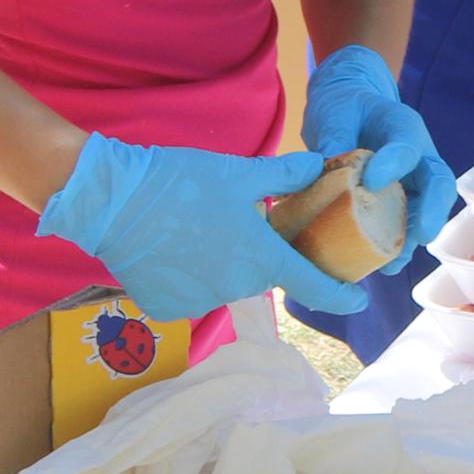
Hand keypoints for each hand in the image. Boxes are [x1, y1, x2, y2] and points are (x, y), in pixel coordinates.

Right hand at [35, 133, 367, 318]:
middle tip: (238, 222)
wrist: (113, 200)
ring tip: (198, 229)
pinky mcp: (169, 308)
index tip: (360, 302)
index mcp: (261, 257)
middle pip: (262, 276)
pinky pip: (192, 293)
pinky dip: (191, 275)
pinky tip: (174, 248)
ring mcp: (200, 302)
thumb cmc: (182, 180)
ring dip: (223, 264)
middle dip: (259, 255)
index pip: (313, 285)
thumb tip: (320, 165)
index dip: (340, 296)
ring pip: (225, 283)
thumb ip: (285, 175)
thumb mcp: (241, 172)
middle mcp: (235, 288)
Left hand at [299, 46, 455, 254]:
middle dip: (433, 211)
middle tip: (421, 235)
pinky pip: (403, 224)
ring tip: (392, 263)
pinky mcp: (399, 200)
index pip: (407, 145)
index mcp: (402, 126)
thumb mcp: (334, 113)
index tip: (372, 180)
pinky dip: (393, 245)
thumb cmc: (344, 105)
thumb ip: (333, 139)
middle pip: (437, 183)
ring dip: (410, 238)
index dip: (394, 163)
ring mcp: (412, 180)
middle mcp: (417, 155)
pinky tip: (377, 266)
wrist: (348, 107)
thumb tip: (322, 174)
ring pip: (425, 211)